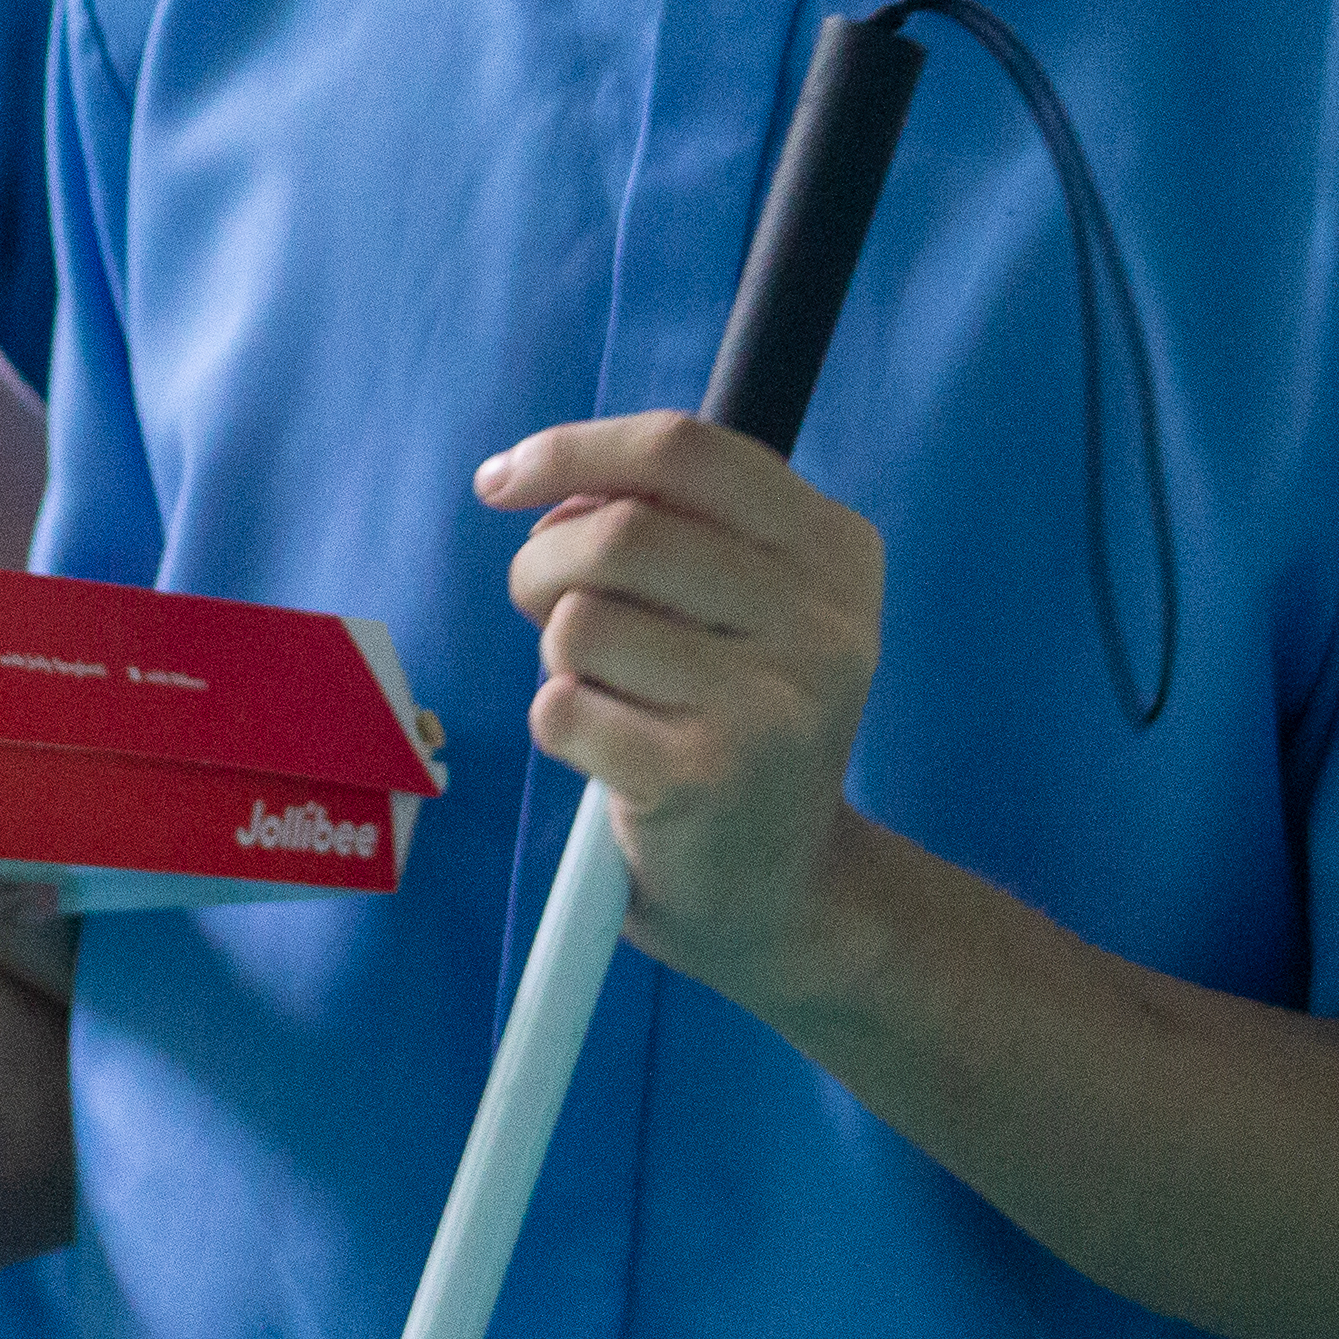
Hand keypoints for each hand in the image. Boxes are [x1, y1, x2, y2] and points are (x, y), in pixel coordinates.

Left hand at [482, 410, 885, 1015]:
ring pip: (581, 621)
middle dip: (542, 562)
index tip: (503, 478)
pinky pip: (564, 708)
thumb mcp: (741, 604)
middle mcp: (823, 622)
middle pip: (620, 531)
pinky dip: (561, 725)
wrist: (785, 891)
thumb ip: (662, 521)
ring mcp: (771, 704)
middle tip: (539, 604)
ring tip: (606, 692)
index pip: (684, 448)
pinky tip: (612, 755)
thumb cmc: (735, 718)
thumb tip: (538, 485)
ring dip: (557, 654)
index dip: (574, 449)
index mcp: (835, 551)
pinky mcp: (706, 780)